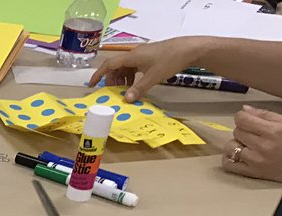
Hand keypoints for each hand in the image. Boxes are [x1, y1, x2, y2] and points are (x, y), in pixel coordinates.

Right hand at [91, 37, 210, 101]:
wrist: (189, 49)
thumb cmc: (170, 60)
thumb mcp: (153, 77)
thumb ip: (138, 89)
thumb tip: (125, 100)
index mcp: (132, 56)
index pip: (109, 64)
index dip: (98, 74)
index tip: (91, 85)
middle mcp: (135, 54)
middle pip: (116, 67)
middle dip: (112, 80)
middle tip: (113, 93)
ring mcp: (142, 56)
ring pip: (125, 68)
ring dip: (122, 80)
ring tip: (125, 92)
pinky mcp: (149, 58)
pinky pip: (134, 68)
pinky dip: (131, 77)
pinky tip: (136, 86)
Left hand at [225, 106, 281, 189]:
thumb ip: (265, 114)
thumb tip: (245, 109)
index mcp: (272, 130)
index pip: (243, 119)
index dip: (241, 117)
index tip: (245, 119)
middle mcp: (262, 145)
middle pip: (237, 131)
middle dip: (242, 129)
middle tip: (252, 133)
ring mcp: (255, 160)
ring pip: (230, 146)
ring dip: (236, 144)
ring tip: (247, 145)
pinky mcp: (251, 172)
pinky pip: (228, 165)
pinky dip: (229, 159)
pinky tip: (237, 155)